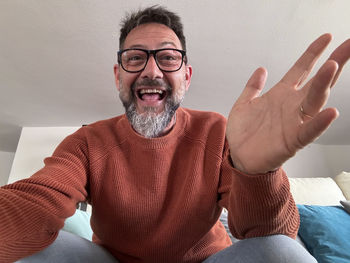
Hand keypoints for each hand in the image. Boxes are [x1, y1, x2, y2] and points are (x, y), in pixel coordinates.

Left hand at [226, 34, 349, 173]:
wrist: (239, 156)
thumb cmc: (243, 133)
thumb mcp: (244, 104)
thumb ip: (253, 87)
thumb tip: (261, 69)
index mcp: (281, 95)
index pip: (301, 69)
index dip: (312, 53)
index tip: (326, 37)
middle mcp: (291, 106)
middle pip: (316, 81)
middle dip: (333, 62)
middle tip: (348, 45)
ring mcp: (294, 122)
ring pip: (314, 101)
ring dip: (324, 84)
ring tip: (333, 66)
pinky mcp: (292, 141)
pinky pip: (309, 131)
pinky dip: (319, 123)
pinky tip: (330, 112)